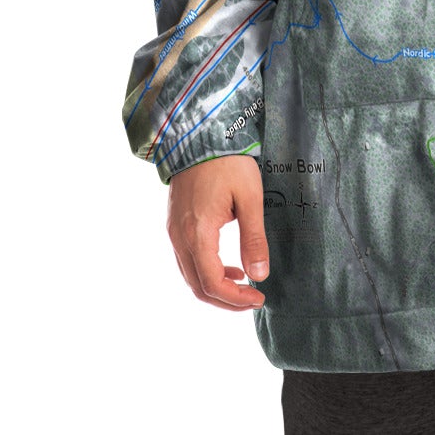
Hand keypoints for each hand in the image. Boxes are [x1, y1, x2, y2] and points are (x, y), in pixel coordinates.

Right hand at [165, 155, 268, 310]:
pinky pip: (187, 261)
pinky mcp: (175, 225)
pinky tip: (228, 266)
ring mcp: (174, 232)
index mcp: (197, 233)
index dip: (235, 299)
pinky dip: (206, 271)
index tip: (258, 298)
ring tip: (244, 284)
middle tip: (253, 300)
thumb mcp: (249, 197)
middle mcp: (179, 238)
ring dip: (215, 287)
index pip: (212, 283)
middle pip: (198, 286)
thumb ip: (253, 238)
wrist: (200, 134)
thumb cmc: (228, 162)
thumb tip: (260, 276)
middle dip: (226, 300)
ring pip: (190, 276)